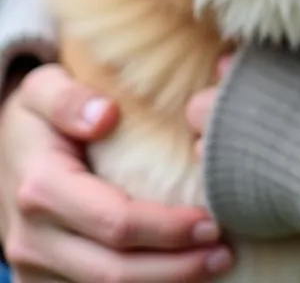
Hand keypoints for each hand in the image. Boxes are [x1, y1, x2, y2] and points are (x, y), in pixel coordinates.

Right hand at [0, 64, 233, 281]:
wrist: (0, 149)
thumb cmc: (38, 115)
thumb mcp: (44, 87)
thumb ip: (69, 98)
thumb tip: (105, 116)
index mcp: (41, 189)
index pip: (114, 222)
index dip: (166, 229)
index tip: (211, 221)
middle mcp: (32, 239)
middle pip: (112, 272)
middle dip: (175, 268)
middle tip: (224, 253)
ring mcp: (32, 268)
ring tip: (213, 265)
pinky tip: (178, 276)